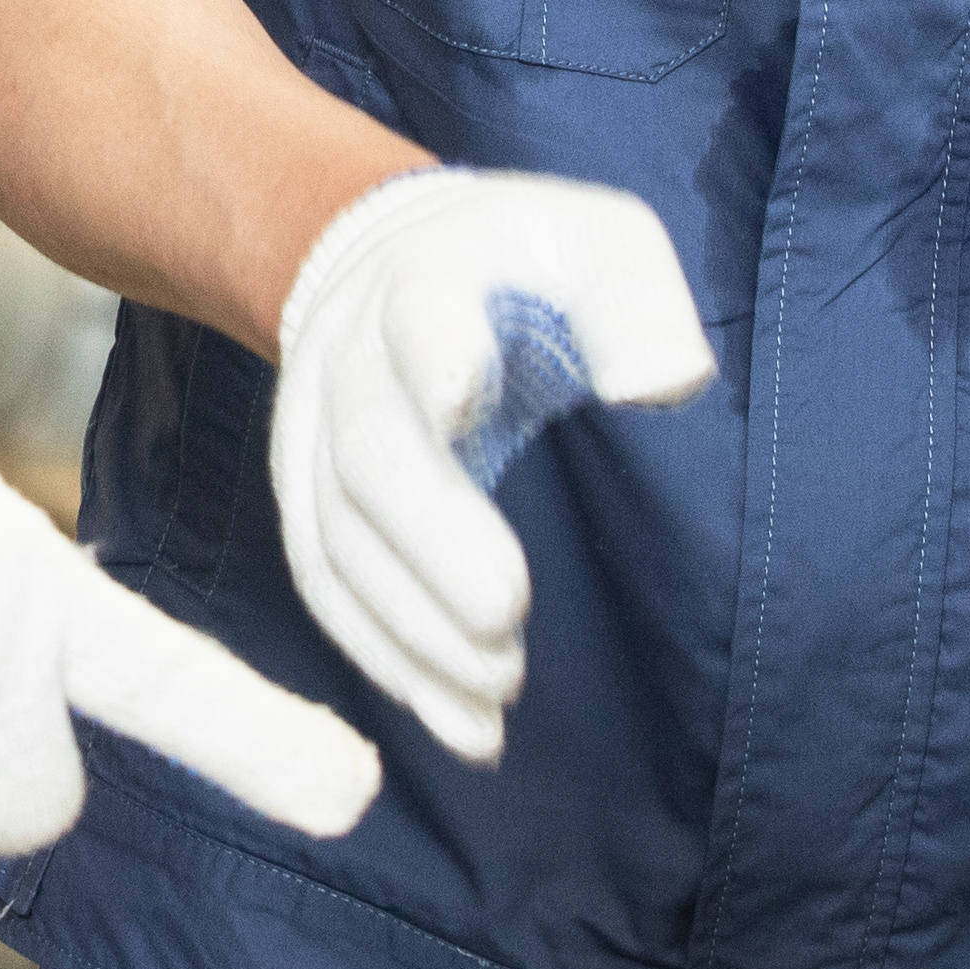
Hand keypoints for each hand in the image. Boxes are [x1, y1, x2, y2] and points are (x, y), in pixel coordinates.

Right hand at [268, 168, 714, 765]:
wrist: (385, 265)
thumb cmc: (528, 265)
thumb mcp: (598, 243)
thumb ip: (636, 302)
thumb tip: (665, 384)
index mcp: (428, 277)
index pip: (422, 315)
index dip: (437, 358)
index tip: (466, 407)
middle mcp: (349, 358)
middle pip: (368, 452)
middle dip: (429, 537)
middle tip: (504, 615)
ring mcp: (310, 435)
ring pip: (337, 540)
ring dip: (412, 625)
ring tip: (497, 692)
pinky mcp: (304, 501)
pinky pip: (326, 590)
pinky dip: (386, 661)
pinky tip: (457, 724)